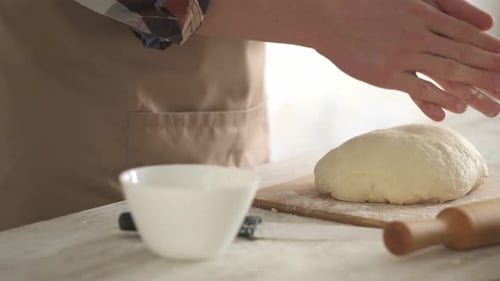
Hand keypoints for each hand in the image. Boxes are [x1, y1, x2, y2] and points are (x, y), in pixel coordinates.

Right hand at [314, 0, 499, 119]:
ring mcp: (402, 55)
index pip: (467, 35)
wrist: (329, 17)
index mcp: (424, 14)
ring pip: (446, 73)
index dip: (490, 50)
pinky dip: (439, 98)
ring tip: (495, 105)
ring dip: (473, 89)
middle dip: (490, 72)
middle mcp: (419, 34)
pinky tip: (456, 107)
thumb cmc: (366, 5)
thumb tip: (483, 24)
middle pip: (464, 55)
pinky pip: (418, 88)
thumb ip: (448, 7)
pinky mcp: (385, 74)